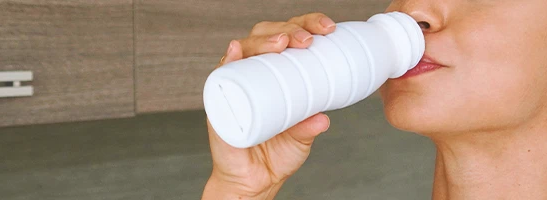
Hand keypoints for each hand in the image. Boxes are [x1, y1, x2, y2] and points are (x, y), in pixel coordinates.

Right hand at [202, 13, 335, 199]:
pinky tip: (236, 51)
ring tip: (282, 42)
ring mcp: (235, 84)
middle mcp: (254, 73)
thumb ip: (309, 127)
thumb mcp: (301, 138)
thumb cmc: (275, 154)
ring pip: (245, 48)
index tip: (327, 29)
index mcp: (276, 74)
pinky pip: (221, 75)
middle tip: (305, 40)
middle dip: (288, 28)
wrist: (253, 182)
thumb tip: (322, 118)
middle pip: (266, 35)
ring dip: (262, 40)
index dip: (305, 25)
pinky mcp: (220, 101)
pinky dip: (228, 60)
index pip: (288, 37)